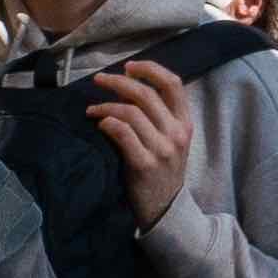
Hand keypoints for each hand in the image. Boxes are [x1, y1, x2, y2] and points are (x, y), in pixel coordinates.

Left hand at [78, 55, 193, 213]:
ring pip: (130, 112)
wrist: (165, 209)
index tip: (129, 67)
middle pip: (146, 94)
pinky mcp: (144, 164)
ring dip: (105, 106)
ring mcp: (162, 149)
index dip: (150, 69)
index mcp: (185, 123)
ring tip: (92, 110)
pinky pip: (123, 133)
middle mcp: (176, 133)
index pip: (173, 83)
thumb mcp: (171, 140)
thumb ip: (158, 116)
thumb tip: (127, 86)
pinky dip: (108, 123)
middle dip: (118, 82)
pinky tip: (99, 124)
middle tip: (98, 80)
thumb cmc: (162, 171)